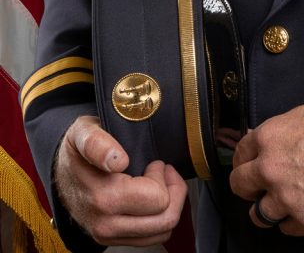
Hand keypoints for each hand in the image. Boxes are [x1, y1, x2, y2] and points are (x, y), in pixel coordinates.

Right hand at [54, 115, 187, 246]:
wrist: (60, 173)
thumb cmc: (78, 150)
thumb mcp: (83, 133)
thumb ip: (97, 142)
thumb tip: (116, 160)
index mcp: (102, 197)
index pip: (156, 198)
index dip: (162, 175)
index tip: (153, 162)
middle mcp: (105, 223)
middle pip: (165, 218)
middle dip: (173, 190)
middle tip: (161, 170)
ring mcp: (108, 235)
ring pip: (162, 231)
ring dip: (170, 204)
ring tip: (158, 182)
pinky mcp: (112, 240)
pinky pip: (152, 238)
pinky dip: (160, 217)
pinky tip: (151, 196)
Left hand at [230, 103, 303, 235]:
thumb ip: (277, 131)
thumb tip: (261, 142)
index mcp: (269, 138)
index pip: (239, 154)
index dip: (246, 159)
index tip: (250, 165)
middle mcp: (271, 170)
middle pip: (240, 186)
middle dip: (249, 186)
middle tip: (261, 186)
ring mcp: (287, 199)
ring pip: (258, 215)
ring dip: (269, 208)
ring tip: (285, 200)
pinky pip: (287, 229)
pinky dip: (294, 220)